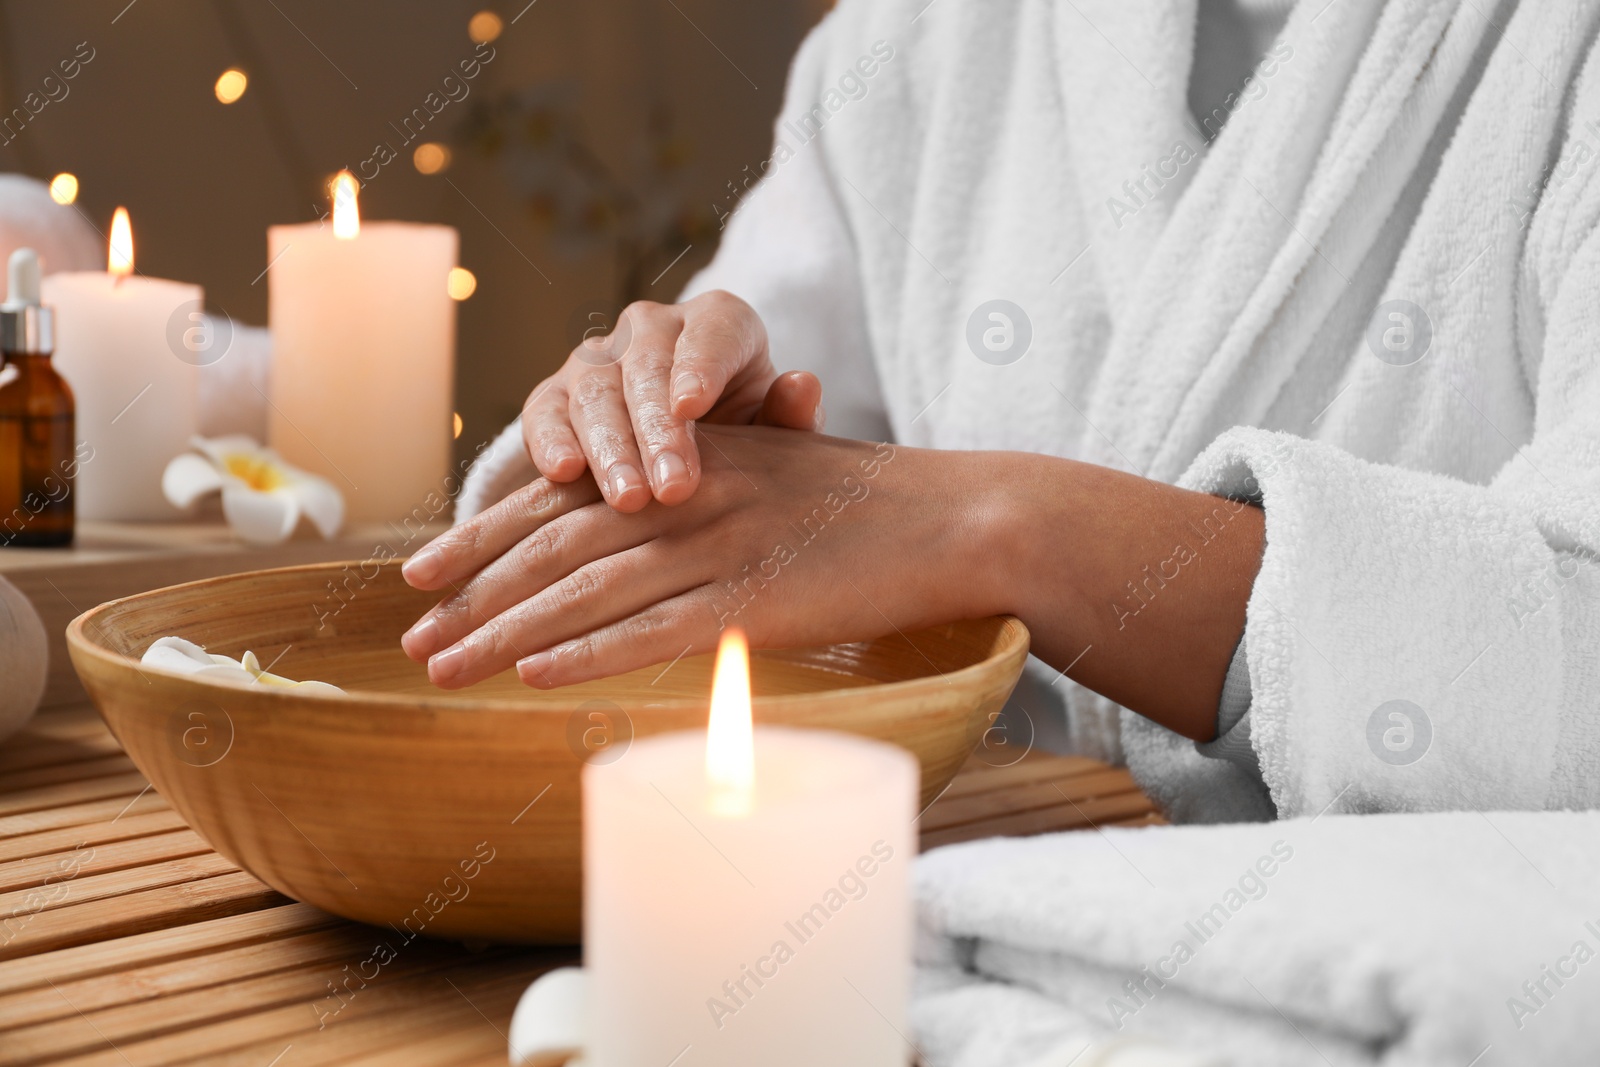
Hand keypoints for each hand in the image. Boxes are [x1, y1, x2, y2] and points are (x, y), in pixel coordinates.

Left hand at [399, 426, 998, 688]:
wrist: (956, 516)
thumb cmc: (868, 506)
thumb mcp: (770, 477)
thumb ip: (700, 496)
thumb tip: (638, 532)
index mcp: (685, 463)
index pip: (563, 500)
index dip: (483, 536)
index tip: (424, 574)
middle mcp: (689, 495)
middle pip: (556, 545)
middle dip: (473, 591)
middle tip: (410, 636)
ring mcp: (722, 546)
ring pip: (589, 590)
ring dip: (505, 631)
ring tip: (443, 668)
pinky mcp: (759, 600)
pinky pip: (657, 631)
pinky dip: (590, 653)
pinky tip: (535, 676)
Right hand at [523, 290, 823, 511]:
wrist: (688, 456)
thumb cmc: (745, 439)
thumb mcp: (774, 432)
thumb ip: (790, 416)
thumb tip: (803, 387)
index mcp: (719, 323)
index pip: (713, 332)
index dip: (700, 366)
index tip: (693, 407)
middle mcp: (653, 327)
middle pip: (649, 368)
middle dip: (658, 430)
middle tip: (673, 488)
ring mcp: (598, 358)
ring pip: (596, 391)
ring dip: (611, 448)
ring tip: (629, 499)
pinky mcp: (554, 395)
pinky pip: (545, 412)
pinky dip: (551, 440)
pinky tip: (563, 472)